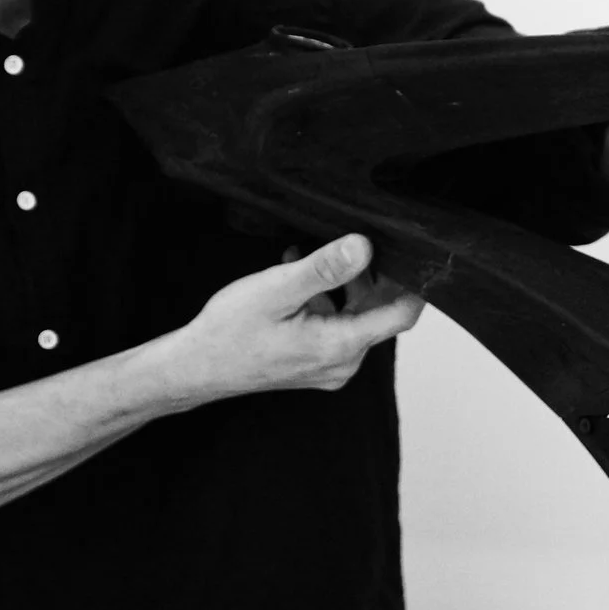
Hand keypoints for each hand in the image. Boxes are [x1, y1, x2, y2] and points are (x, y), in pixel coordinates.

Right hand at [165, 233, 425, 403]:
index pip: (403, 314)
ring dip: (339, 283)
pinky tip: (295, 276)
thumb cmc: (230, 332)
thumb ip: (323, 269)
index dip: (413, 281)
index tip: (409, 251)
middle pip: (378, 311)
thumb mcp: (277, 290)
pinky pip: (334, 326)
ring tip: (307, 257)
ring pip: (354, 315)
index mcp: (342, 345)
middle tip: (344, 241)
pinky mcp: (314, 363)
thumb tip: (365, 246)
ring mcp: (329, 366)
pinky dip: (323, 300)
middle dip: (366, 274)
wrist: (195, 367)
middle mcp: (344, 362)